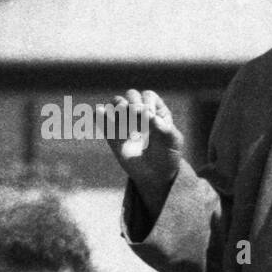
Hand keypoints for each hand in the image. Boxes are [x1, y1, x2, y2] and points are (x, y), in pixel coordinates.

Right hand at [102, 89, 184, 211]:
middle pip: (131, 95)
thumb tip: (148, 115)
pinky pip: (102, 121)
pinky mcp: (112, 134)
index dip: (147, 104)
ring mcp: (125, 122)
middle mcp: (139, 112)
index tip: (150, 118)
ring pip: (116, 104)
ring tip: (122, 116)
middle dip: (132, 103)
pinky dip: (100, 116)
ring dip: (117, 107)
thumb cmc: (167, 156)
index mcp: (156, 110)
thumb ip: (163, 128)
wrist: (155, 176)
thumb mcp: (172, 142)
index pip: (148, 96)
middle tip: (135, 114)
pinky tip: (99, 114)